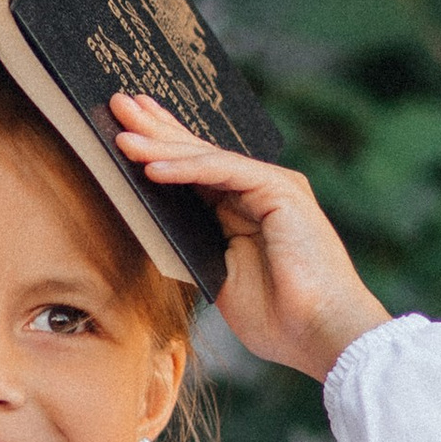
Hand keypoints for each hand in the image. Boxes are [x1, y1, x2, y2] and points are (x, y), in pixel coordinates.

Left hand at [109, 93, 388, 382]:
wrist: (322, 335)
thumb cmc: (279, 318)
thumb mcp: (219, 276)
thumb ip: (194, 246)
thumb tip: (154, 227)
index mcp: (245, 210)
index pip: (196, 170)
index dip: (162, 148)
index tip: (126, 133)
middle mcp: (260, 190)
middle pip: (198, 154)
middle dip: (157, 130)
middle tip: (118, 106)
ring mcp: (273, 186)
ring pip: (207, 158)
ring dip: (162, 146)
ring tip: (122, 137)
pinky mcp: (281, 190)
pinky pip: (224, 171)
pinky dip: (187, 169)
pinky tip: (153, 168)